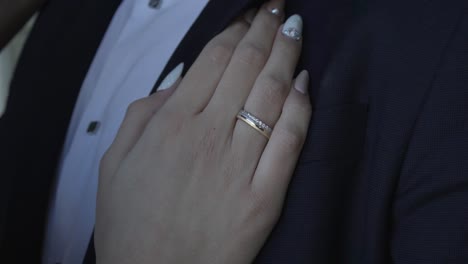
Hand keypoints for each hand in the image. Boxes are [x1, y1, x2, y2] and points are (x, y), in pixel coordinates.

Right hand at [95, 0, 311, 262]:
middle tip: (280, 7)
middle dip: (266, 28)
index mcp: (171, 125)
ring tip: (295, 28)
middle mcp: (208, 137)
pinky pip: (289, 141)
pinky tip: (305, 82)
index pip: (214, 59)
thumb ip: (144, 113)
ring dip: (286, 54)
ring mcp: (240, 166)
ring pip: (271, 95)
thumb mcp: (115, 161)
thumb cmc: (133, 224)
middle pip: (246, 66)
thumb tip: (180, 83)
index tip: (249, 13)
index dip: (236, 28)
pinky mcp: (264, 195)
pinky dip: (300, 107)